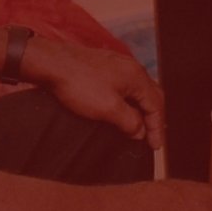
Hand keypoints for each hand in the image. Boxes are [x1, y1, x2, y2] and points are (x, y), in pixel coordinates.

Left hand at [20, 35, 166, 149]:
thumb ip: (129, 121)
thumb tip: (141, 131)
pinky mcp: (106, 66)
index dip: (157, 127)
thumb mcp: (108, 109)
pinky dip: (130, 101)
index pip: (156, 105)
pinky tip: (122, 109)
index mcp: (137, 77)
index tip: (155, 147)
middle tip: (152, 137)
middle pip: (152, 95)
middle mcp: (132, 68)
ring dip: (142, 109)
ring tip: (139, 126)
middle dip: (154, 117)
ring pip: (139, 89)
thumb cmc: (81, 85)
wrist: (54, 63)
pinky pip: (127, 85)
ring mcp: (119, 65)